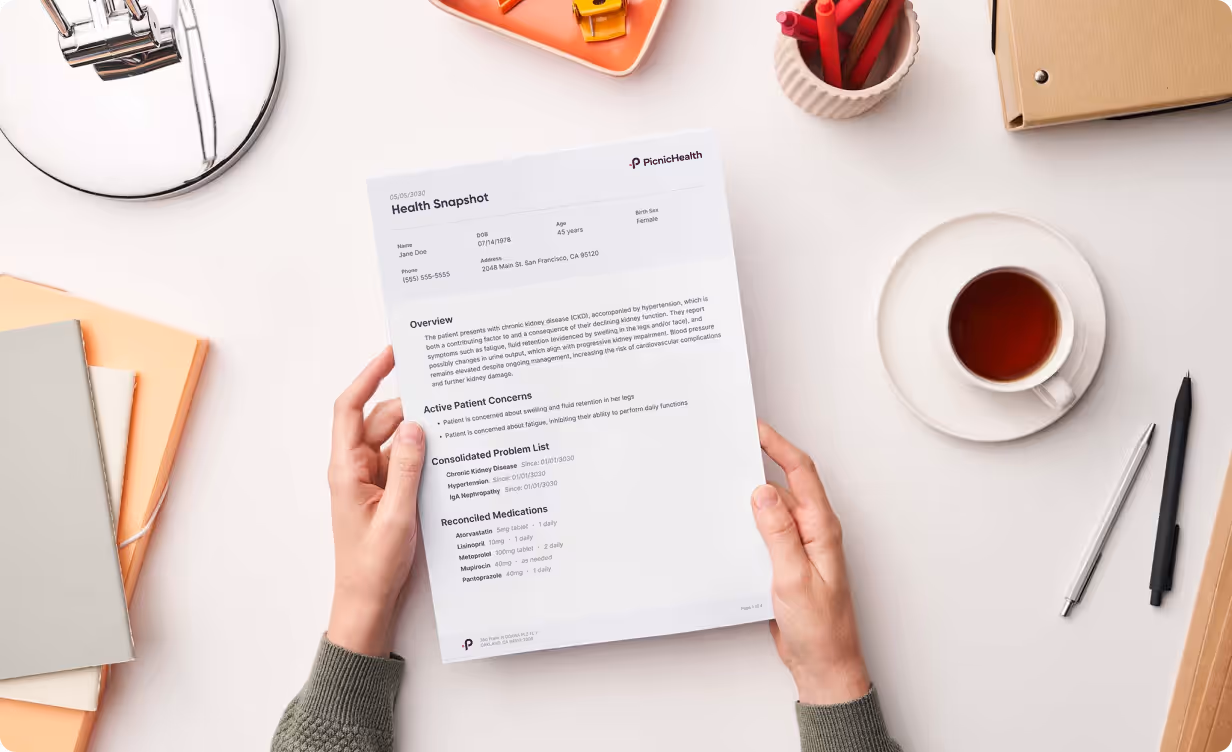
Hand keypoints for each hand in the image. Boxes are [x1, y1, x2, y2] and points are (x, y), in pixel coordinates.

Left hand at [326, 346, 424, 656]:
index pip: (352, 408)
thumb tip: (415, 425)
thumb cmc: (372, 567)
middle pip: (382, 420)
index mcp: (346, 469)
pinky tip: (448, 459)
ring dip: (420, 435)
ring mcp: (372, 481)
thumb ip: (407, 468)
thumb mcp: (396, 515)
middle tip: (445, 396)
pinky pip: (406, 463)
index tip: (393, 353)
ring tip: (453, 430)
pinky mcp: (388, 493)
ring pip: (397, 441)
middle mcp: (356, 469)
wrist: (368, 603)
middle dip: (410, 408)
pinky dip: (424, 457)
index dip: (369, 375)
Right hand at [751, 421, 870, 705]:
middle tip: (732, 444)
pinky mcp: (786, 562)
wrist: (823, 664)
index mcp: (822, 529)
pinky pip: (766, 532)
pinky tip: (729, 525)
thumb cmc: (821, 629)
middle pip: (786, 485)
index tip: (755, 428)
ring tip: (722, 480)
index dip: (778, 446)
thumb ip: (779, 534)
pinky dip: (748, 523)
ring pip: (772, 509)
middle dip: (760, 462)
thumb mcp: (795, 578)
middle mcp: (813, 532)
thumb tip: (764, 493)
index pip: (801, 473)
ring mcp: (800, 547)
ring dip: (750, 495)